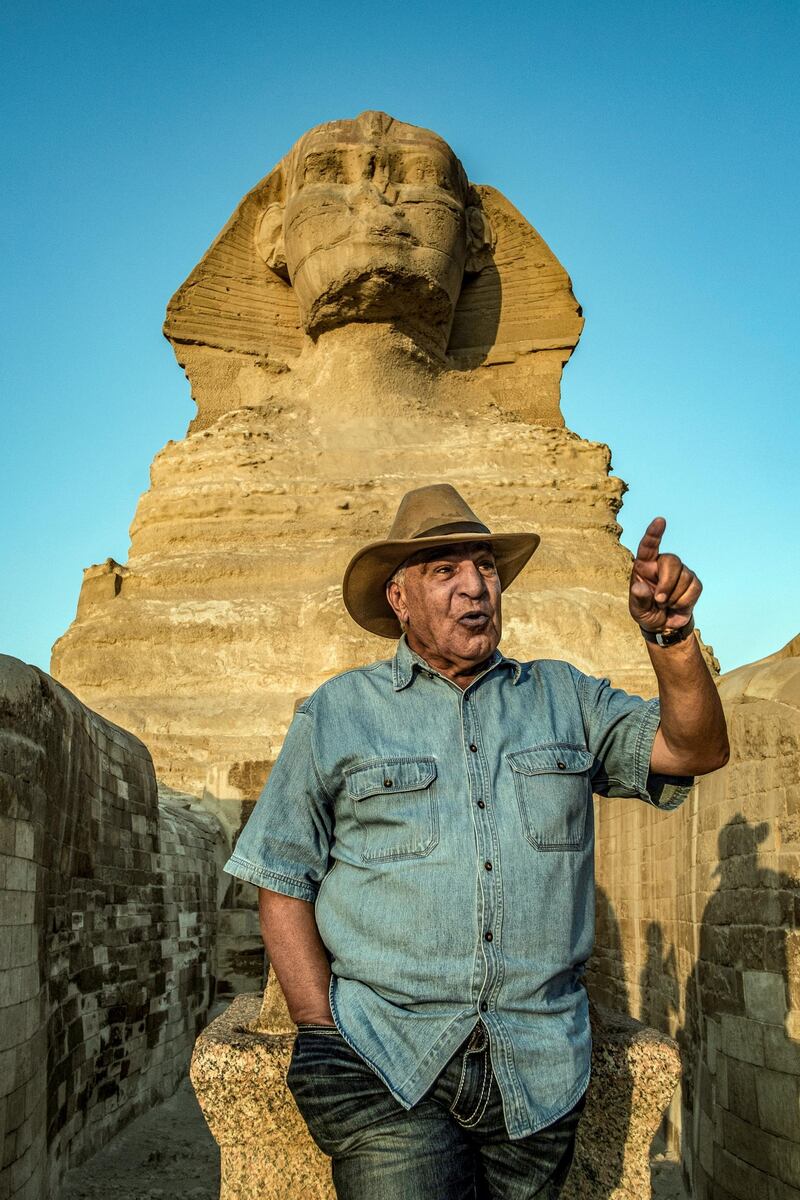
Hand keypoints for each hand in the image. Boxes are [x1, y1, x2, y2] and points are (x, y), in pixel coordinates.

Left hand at [629, 517, 701, 633]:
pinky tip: (677, 605)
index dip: (654, 533)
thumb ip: (638, 600)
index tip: (660, 521)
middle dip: (667, 583)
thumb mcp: (638, 610)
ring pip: (685, 576)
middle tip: (660, 601)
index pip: (648, 546)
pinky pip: (694, 588)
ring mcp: (680, 572)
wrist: (663, 625)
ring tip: (666, 605)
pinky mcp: (693, 582)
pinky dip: (685, 601)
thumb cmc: (646, 613)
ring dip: (674, 597)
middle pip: (672, 561)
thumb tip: (640, 588)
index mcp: (644, 566)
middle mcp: (662, 564)